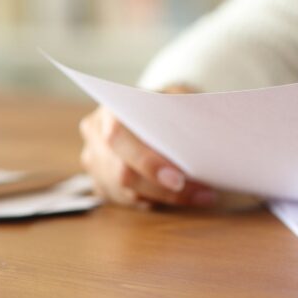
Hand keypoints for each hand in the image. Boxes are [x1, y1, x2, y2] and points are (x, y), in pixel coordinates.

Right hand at [79, 97, 216, 209]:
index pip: (119, 138)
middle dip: (164, 189)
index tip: (179, 178)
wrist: (151, 111)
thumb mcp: (176, 95)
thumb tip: (200, 134)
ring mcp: (95, 163)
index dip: (147, 162)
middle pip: (122, 173)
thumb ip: (183, 110)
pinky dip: (158, 201)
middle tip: (202, 192)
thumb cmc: (165, 103)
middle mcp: (95, 137)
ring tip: (202, 195)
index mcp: (109, 111)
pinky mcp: (102, 183)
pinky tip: (184, 197)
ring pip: (126, 193)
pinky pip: (128, 201)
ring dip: (167, 198)